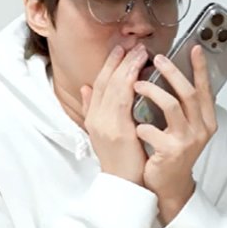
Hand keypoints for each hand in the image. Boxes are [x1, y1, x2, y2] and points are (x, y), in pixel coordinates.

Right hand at [81, 44, 148, 185]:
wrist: (124, 185)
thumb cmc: (122, 160)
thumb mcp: (105, 132)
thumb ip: (95, 109)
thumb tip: (87, 88)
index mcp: (93, 117)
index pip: (100, 83)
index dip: (109, 64)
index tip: (120, 48)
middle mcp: (96, 118)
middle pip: (105, 80)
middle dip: (119, 59)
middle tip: (132, 42)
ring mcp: (105, 123)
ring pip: (114, 86)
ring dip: (127, 65)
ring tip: (139, 51)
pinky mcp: (118, 130)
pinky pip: (123, 99)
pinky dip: (130, 82)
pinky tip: (139, 71)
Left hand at [133, 45, 218, 222]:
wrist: (168, 185)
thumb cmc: (171, 153)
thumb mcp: (181, 128)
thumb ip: (179, 105)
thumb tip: (171, 76)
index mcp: (205, 120)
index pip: (204, 89)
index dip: (201, 68)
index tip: (195, 48)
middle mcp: (201, 129)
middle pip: (188, 92)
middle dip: (172, 72)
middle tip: (156, 59)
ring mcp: (188, 140)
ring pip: (172, 105)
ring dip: (152, 91)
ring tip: (137, 84)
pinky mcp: (172, 151)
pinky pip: (152, 129)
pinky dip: (141, 125)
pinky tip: (135, 127)